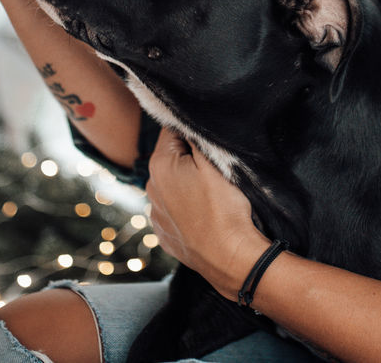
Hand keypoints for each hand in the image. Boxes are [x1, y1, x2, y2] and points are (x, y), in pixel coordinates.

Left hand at [145, 127, 269, 299]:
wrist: (230, 258)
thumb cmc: (225, 208)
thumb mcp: (215, 162)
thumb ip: (198, 137)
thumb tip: (189, 122)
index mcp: (159, 165)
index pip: (171, 129)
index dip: (193, 130)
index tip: (210, 142)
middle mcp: (150, 188)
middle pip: (172, 157)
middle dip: (190, 157)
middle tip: (215, 168)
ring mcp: (156, 214)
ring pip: (173, 184)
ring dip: (188, 182)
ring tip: (212, 194)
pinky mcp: (166, 235)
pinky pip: (175, 210)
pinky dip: (187, 207)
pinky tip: (205, 213)